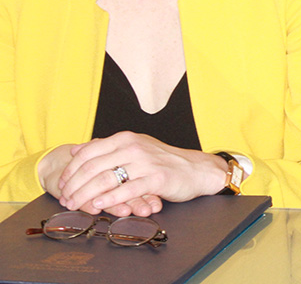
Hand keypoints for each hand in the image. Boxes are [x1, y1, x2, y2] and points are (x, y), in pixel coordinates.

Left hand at [54, 131, 227, 214]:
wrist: (195, 169)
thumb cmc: (163, 161)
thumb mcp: (135, 147)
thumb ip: (107, 148)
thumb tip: (78, 150)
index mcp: (126, 138)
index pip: (88, 152)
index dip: (71, 170)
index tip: (62, 184)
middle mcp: (134, 147)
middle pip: (93, 167)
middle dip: (74, 186)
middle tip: (65, 199)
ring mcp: (145, 162)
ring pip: (106, 179)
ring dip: (85, 195)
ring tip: (76, 205)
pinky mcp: (156, 178)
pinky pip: (127, 190)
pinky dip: (109, 199)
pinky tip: (99, 205)